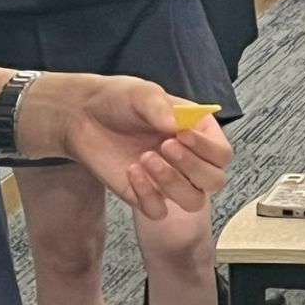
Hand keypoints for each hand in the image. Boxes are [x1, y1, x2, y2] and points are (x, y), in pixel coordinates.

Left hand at [24, 72, 231, 217]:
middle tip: (164, 146)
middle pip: (214, 180)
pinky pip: (159, 211)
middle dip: (192, 167)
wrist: (82, 116)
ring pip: (193, 201)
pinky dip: (148, 196)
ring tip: (145, 158)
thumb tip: (176, 126)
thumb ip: (159, 107)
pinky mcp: (145, 196)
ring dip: (173, 183)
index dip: (206, 149)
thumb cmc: (118, 100)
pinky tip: (131, 171)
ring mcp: (169, 180)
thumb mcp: (140, 93)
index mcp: (197, 133)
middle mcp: (189, 160)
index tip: (181, 134)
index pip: (221, 153)